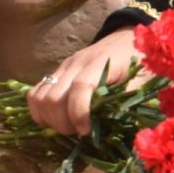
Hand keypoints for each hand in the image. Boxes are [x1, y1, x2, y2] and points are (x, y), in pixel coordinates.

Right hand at [26, 28, 145, 135]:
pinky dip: (40, 111)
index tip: (86, 131)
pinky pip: (35, 93)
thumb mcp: (139, 80)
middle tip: (78, 132)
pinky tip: (56, 120)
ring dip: (49, 119)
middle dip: (62, 123)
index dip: (79, 113)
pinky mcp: (55, 73)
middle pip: (54, 97)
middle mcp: (76, 63)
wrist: (124, 40)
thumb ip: (126, 100)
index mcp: (100, 63)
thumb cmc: (135, 61)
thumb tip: (111, 126)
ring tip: (68, 127)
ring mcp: (62, 67)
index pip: (80, 87)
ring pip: (39, 97)